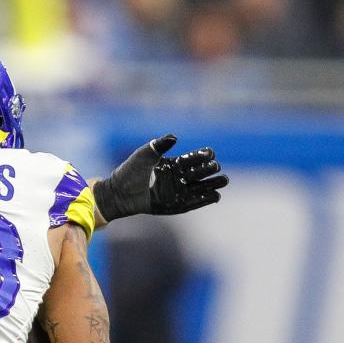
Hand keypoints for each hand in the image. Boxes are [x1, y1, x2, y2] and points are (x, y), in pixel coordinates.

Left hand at [92, 134, 228, 221]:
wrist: (119, 193)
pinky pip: (194, 202)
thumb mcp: (144, 155)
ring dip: (213, 184)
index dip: (202, 156)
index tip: (209, 153)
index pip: (193, 158)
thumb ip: (159, 146)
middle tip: (215, 166)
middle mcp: (178, 178)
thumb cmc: (130, 171)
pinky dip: (205, 199)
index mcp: (173, 164)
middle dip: (209, 169)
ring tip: (224, 180)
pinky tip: (216, 196)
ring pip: (201, 187)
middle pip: (200, 172)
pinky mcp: (175, 205)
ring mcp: (177, 192)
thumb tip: (174, 137)